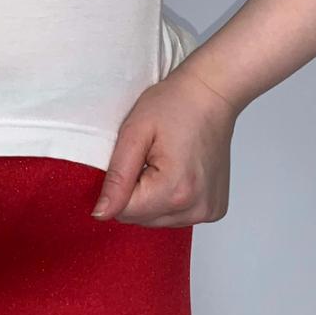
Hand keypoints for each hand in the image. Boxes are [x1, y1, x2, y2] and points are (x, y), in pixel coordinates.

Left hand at [90, 59, 240, 227]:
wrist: (211, 93)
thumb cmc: (175, 104)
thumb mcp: (134, 132)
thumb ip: (117, 177)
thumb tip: (101, 213)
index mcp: (175, 190)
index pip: (124, 212)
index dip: (118, 185)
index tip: (130, 159)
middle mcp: (196, 208)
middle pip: (141, 220)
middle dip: (135, 193)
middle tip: (147, 157)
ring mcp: (208, 211)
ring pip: (157, 221)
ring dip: (152, 198)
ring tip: (163, 162)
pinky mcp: (214, 209)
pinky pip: (177, 216)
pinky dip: (169, 199)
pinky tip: (177, 171)